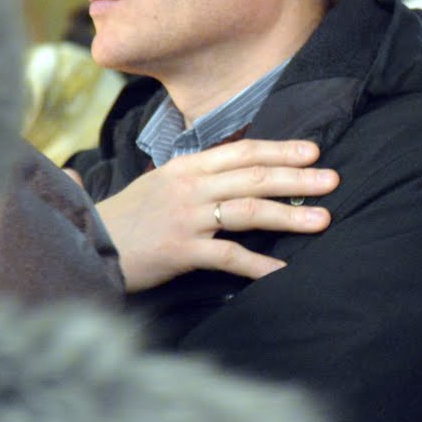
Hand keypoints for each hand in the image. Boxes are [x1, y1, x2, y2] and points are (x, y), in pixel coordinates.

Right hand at [96, 138, 336, 292]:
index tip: (312, 151)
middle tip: (332, 181)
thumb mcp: (160, 185)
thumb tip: (233, 172)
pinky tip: (284, 271)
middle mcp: (189, 187)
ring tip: (323, 219)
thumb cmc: (127, 218)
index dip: (279, 150)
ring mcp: (186, 217)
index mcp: (186, 167)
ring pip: (248, 210)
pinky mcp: (181, 250)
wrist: (89, 243)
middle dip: (297, 177)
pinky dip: (259, 265)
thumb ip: (195, 177)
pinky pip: (229, 256)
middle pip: (254, 177)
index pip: (242, 151)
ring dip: (289, 215)